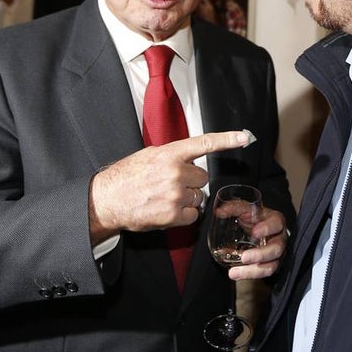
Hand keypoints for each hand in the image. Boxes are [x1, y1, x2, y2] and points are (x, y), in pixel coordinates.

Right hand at [88, 129, 251, 241]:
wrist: (107, 200)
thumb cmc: (126, 177)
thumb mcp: (149, 156)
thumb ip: (173, 156)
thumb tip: (191, 159)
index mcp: (170, 153)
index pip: (204, 144)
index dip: (227, 139)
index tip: (245, 137)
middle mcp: (175, 172)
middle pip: (202, 178)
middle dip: (190, 182)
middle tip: (169, 184)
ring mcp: (175, 194)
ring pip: (198, 196)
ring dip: (186, 198)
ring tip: (163, 197)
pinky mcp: (173, 214)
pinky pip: (192, 214)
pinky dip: (183, 214)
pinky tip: (166, 210)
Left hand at [227, 206, 288, 280]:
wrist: (261, 229)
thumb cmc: (256, 219)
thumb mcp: (247, 209)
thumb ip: (234, 208)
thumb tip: (219, 211)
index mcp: (276, 222)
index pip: (276, 224)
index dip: (267, 228)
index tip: (255, 232)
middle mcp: (279, 239)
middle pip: (276, 249)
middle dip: (260, 255)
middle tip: (244, 257)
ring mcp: (276, 254)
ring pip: (270, 266)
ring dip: (252, 271)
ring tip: (234, 272)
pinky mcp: (269, 265)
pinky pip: (262, 273)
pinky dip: (248, 274)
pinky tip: (235, 274)